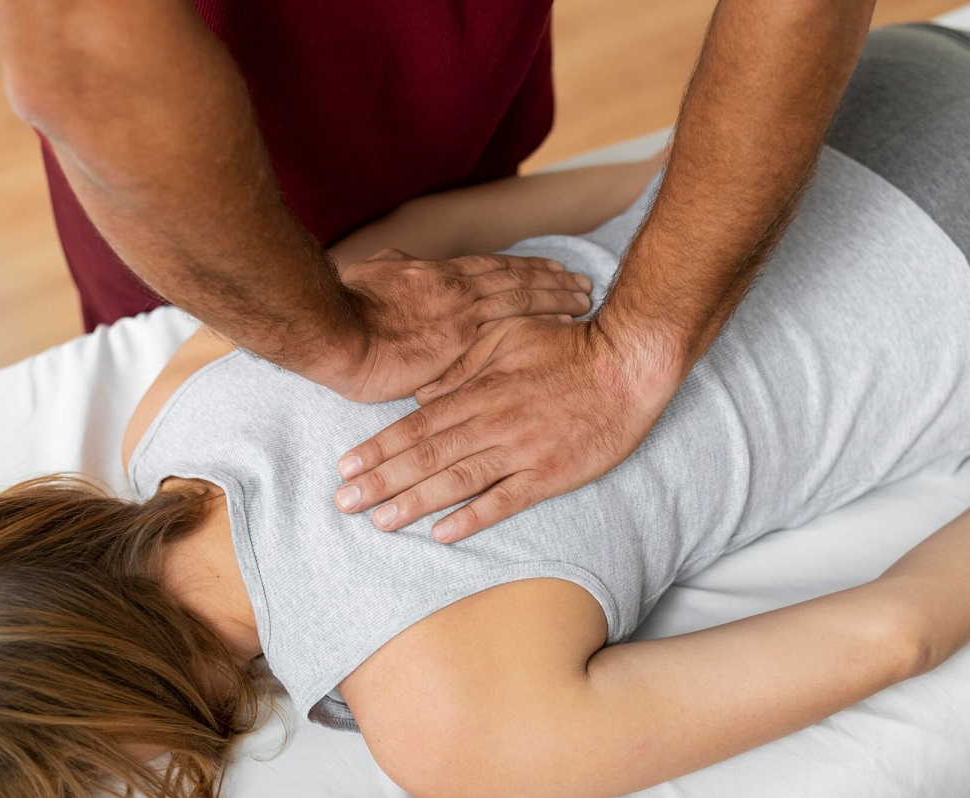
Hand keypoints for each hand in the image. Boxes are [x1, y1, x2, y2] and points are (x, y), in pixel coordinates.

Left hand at [333, 316, 682, 541]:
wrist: (626, 365)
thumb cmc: (568, 345)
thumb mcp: (507, 335)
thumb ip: (463, 364)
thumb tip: (424, 395)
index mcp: (480, 391)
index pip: (417, 425)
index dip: (378, 448)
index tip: (346, 467)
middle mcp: (493, 423)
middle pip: (426, 457)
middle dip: (380, 481)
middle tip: (343, 503)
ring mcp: (521, 451)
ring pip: (457, 481)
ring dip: (415, 502)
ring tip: (379, 521)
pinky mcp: (550, 474)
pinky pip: (506, 500)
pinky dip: (473, 518)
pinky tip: (443, 534)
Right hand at [334, 249, 591, 401]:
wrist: (337, 332)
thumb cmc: (346, 308)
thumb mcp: (371, 274)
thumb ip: (393, 267)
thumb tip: (401, 260)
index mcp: (436, 272)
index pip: (492, 267)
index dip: (524, 267)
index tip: (549, 268)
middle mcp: (458, 287)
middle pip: (516, 278)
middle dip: (551, 280)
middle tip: (581, 281)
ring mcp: (463, 311)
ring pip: (523, 298)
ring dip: (557, 297)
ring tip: (584, 297)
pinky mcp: (463, 339)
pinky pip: (516, 327)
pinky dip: (545, 321)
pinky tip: (568, 324)